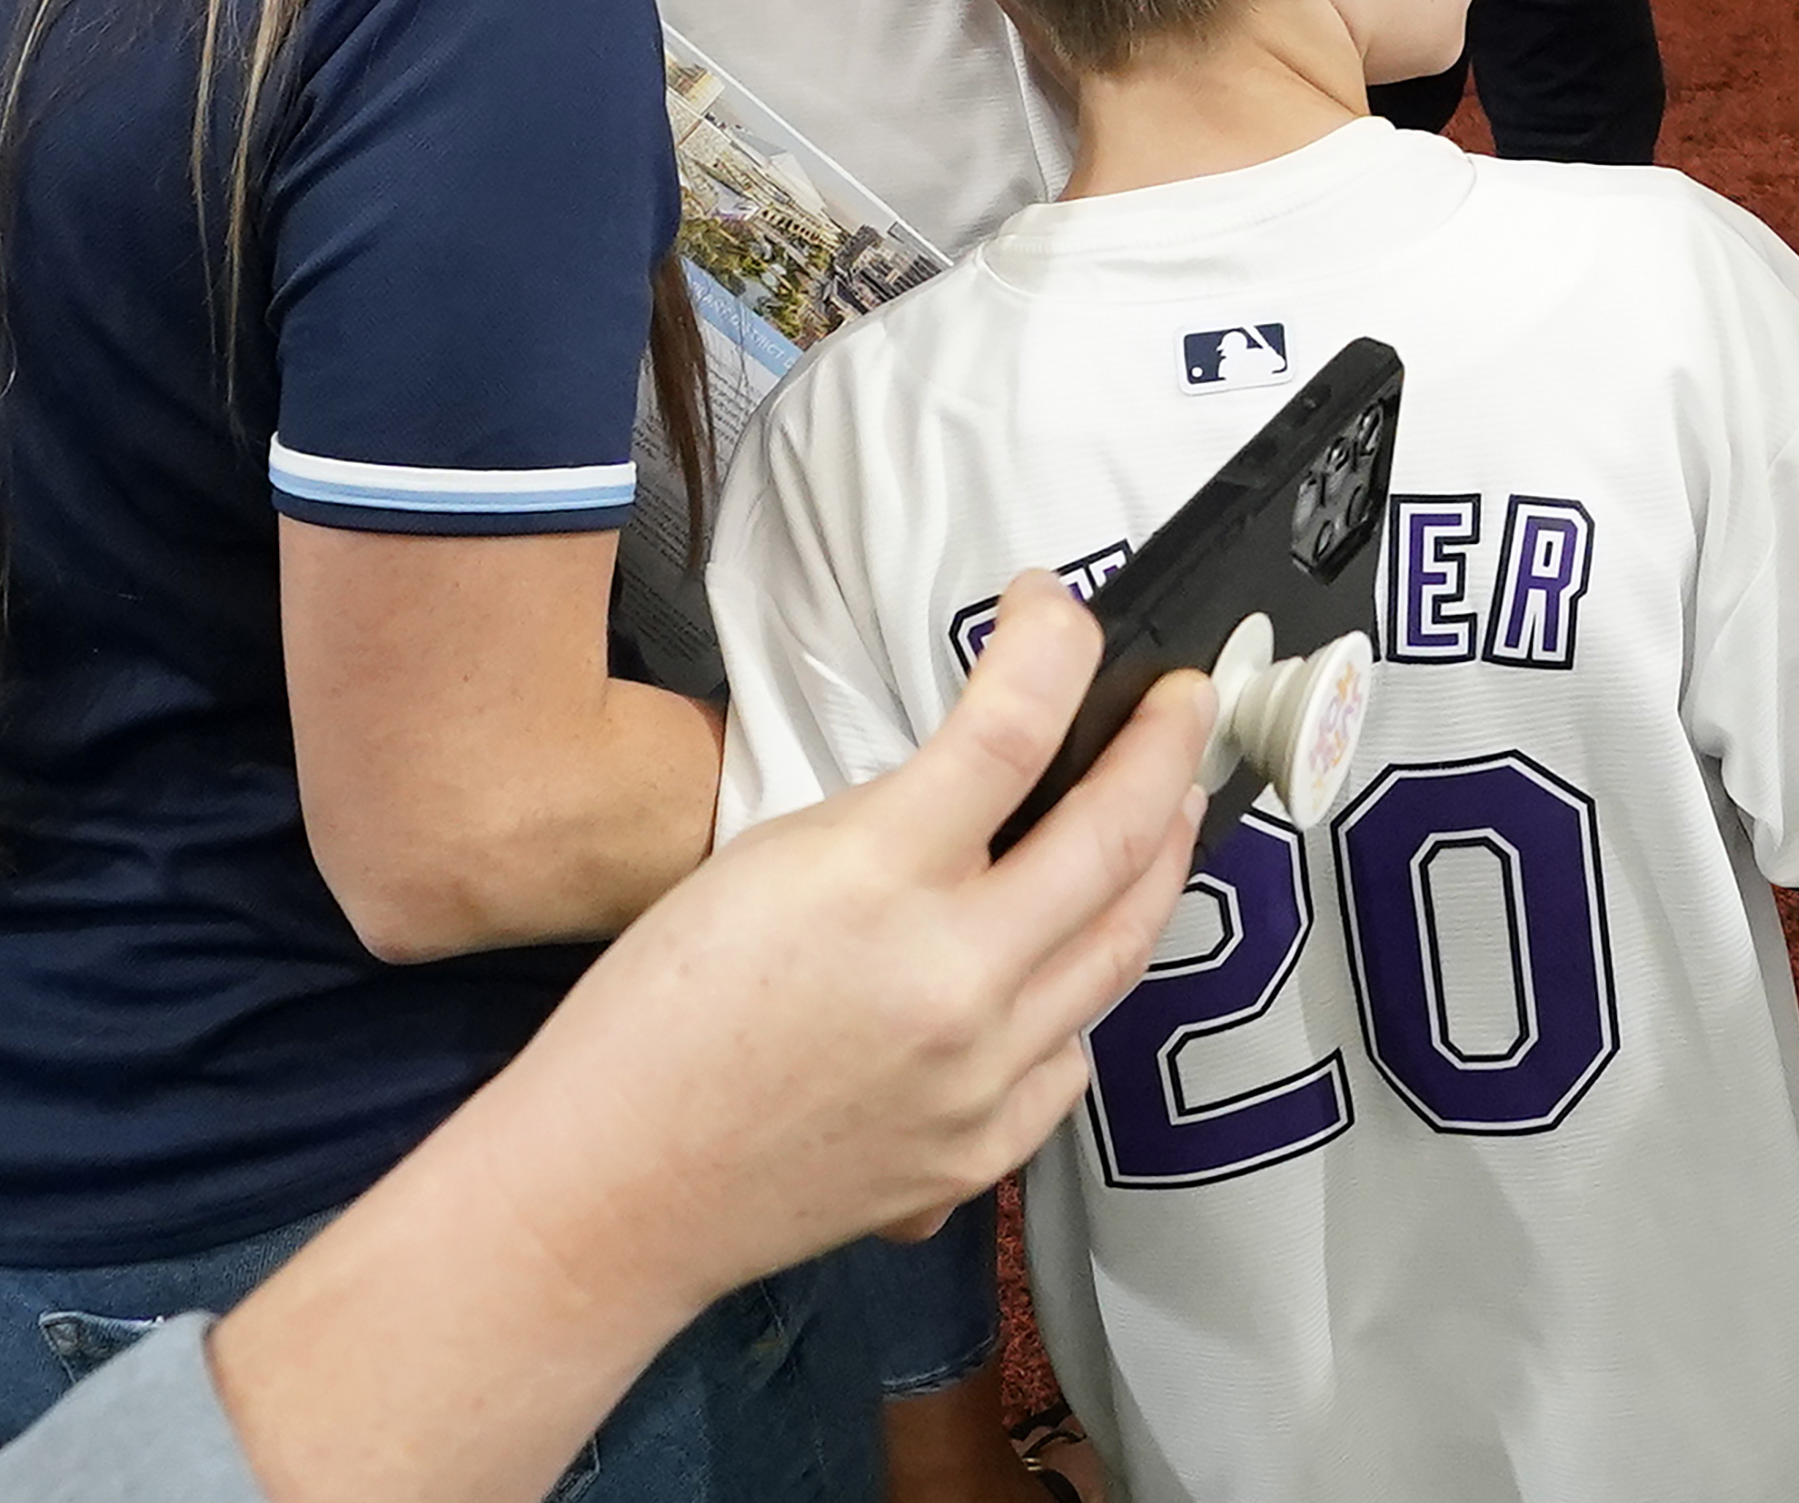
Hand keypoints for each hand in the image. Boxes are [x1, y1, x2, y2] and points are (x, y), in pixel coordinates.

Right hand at [495, 572, 1209, 1307]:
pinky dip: (1085, 993)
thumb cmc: (659, 1017)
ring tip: (1170, 807)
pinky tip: (1081, 959)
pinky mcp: (984, 1152)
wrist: (614, 1187)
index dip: (1056, 646)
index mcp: (876, 880)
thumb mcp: (769, 859)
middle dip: (1168, 749)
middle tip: (1185, 706)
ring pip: (1126, 946)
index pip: (1011, 729)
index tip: (1060, 612)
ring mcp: (982, 1076)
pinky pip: (1074, 1052)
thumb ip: (898, 818)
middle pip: (1114, 835)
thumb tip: (992, 785)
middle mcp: (952, 979)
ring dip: (1160, 860)